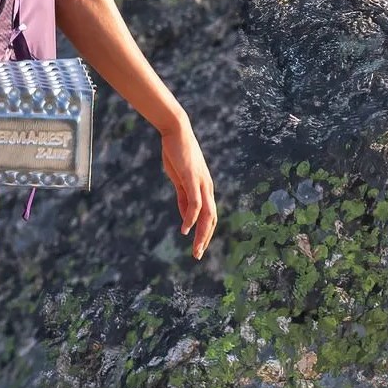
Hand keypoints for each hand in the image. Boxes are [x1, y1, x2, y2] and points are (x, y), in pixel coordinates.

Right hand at [160, 113, 216, 259]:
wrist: (176, 131)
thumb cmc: (176, 153)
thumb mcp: (179, 178)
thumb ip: (183, 195)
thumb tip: (186, 214)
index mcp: (204, 188)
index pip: (209, 216)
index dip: (204, 233)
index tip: (197, 247)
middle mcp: (207, 187)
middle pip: (211, 219)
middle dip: (205, 239)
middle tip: (197, 256)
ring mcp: (201, 183)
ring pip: (206, 215)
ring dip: (201, 234)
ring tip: (195, 249)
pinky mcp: (192, 179)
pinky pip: (194, 203)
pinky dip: (190, 219)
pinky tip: (185, 230)